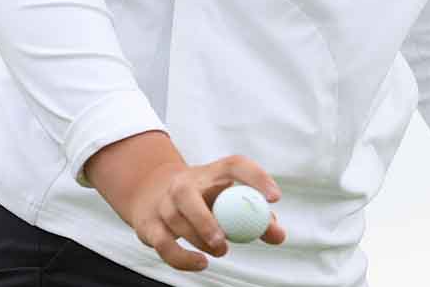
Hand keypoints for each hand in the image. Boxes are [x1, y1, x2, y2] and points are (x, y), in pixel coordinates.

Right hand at [85, 132, 288, 271]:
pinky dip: (182, 258)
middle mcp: (184, 183)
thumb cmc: (207, 200)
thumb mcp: (230, 202)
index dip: (257, 178)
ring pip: (176, 222)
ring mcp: (164, 203)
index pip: (236, 165)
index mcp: (212, 172)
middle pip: (188, 196)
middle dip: (205, 220)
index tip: (275, 198)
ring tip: (221, 250)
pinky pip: (164, 245)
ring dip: (199, 240)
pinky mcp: (150, 225)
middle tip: (225, 241)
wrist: (155, 195)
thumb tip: (279, 235)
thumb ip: (258, 218)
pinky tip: (201, 263)